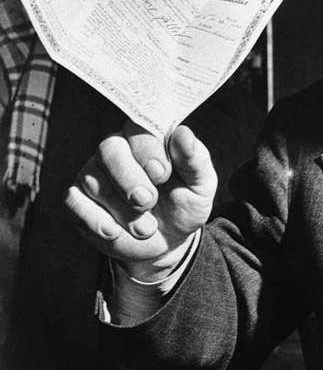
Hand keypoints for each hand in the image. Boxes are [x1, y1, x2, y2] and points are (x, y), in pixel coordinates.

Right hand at [65, 121, 216, 280]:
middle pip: (109, 150)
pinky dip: (95, 220)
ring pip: (93, 180)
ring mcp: (92, 174)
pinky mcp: (77, 200)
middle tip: (148, 202)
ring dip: (121, 209)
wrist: (169, 240)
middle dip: (129, 179)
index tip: (162, 175)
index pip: (138, 129)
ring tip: (146, 228)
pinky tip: (114, 232)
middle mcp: (115, 150)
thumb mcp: (200, 184)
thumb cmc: (185, 202)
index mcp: (147, 139)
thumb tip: (183, 134)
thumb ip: (195, 159)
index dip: (147, 150)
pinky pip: (74, 203)